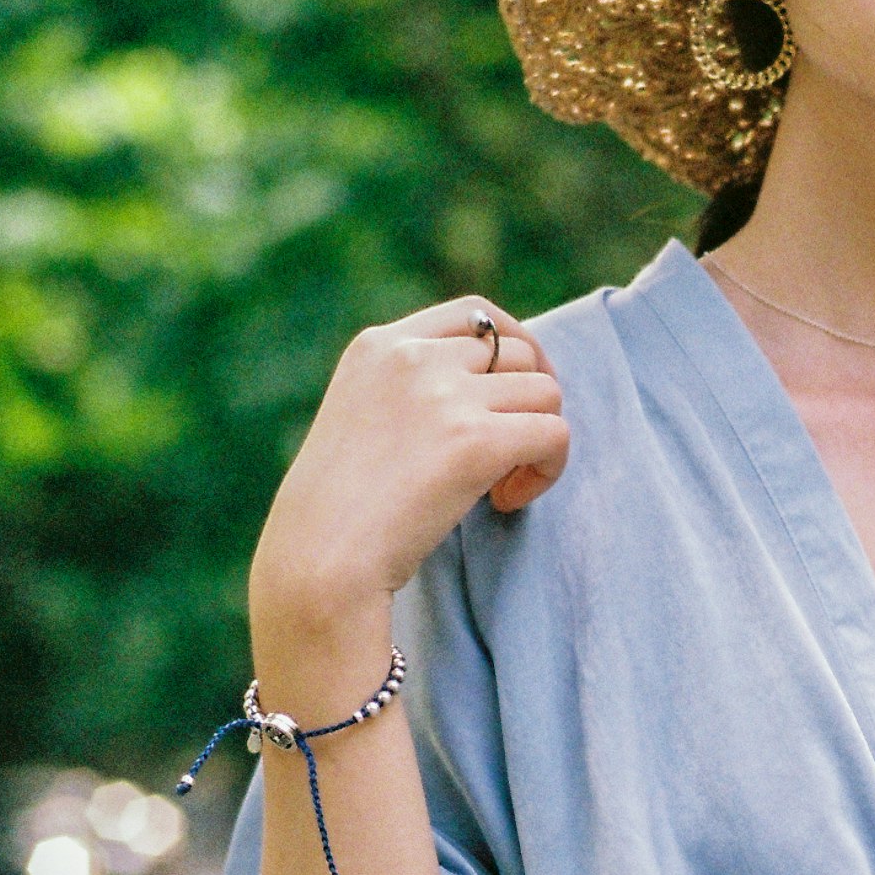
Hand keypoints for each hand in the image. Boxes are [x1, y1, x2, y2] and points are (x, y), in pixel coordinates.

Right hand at [251, 294, 569, 641]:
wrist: (320, 560)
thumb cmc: (339, 512)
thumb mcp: (362, 418)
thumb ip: (413, 391)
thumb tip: (495, 389)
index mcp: (379, 345)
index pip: (473, 313)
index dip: (512, 349)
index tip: (513, 396)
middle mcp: (414, 357)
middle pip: (518, 352)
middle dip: (527, 401)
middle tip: (509, 454)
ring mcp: (446, 396)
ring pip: (545, 392)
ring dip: (539, 440)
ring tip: (502, 486)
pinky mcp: (476, 442)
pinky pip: (554, 435)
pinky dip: (547, 471)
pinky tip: (506, 502)